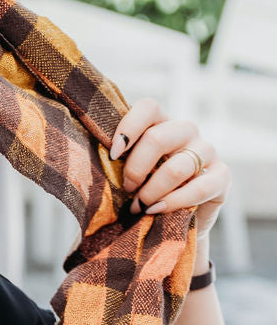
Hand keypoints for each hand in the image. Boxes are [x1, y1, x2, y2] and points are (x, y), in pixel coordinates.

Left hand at [108, 98, 228, 238]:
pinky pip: (198, 188)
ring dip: (151, 191)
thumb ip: (122, 157)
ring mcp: (208, 151)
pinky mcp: (222, 176)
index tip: (113, 155)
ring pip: (176, 168)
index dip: (128, 128)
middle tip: (127, 188)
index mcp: (162, 122)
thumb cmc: (146, 188)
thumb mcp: (132, 169)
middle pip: (158, 138)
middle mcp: (187, 131)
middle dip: (136, 169)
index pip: (148, 107)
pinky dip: (172, 202)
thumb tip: (102, 157)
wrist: (179, 217)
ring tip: (140, 206)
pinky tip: (156, 210)